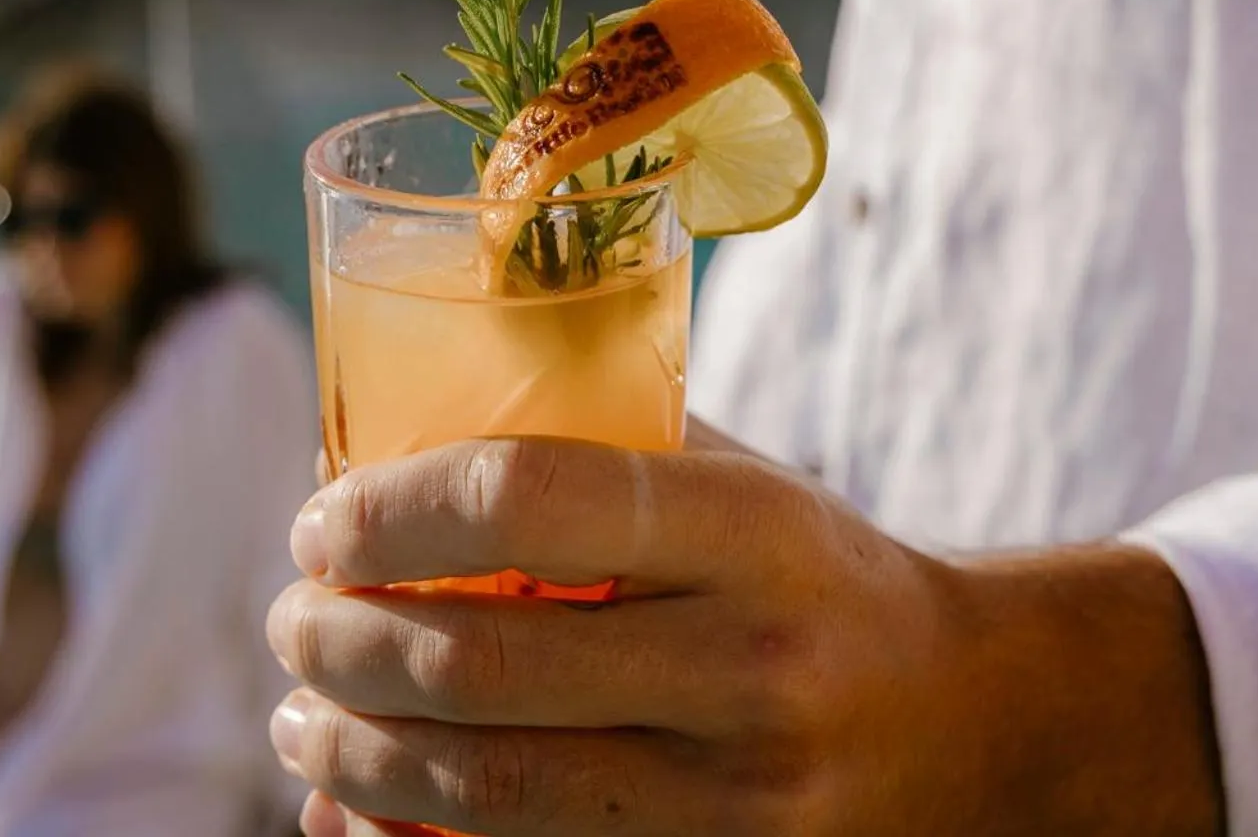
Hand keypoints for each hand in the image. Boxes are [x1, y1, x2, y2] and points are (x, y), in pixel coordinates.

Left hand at [267, 436, 1224, 835]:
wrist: (964, 720)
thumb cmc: (806, 572)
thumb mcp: (731, 478)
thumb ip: (588, 453)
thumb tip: (376, 469)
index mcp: (752, 531)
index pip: (529, 497)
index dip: (390, 511)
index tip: (321, 521)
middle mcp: (753, 668)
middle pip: (481, 665)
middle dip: (339, 644)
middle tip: (293, 621)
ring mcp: (741, 801)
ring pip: (485, 792)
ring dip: (351, 753)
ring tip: (300, 716)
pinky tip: (356, 802)